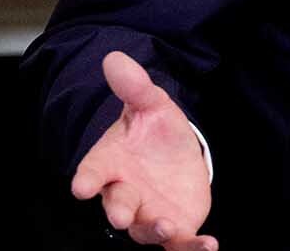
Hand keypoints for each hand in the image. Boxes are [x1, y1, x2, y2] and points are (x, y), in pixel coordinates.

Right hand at [71, 52, 217, 250]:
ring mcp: (148, 214)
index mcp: (112, 163)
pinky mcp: (175, 228)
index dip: (86, 178)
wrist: (175, 156)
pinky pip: (180, 245)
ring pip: (145, 230)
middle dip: (118, 210)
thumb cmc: (154, 132)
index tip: (79, 187)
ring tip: (167, 226)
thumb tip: (115, 58)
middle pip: (117, 205)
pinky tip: (210, 247)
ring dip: (154, 230)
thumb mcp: (151, 105)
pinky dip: (192, 249)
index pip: (93, 171)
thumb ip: (134, 87)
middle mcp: (125, 193)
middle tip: (119, 215)